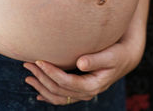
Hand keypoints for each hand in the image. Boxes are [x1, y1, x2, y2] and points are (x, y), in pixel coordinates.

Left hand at [23, 16, 145, 104]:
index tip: (39, 61)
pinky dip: (48, 95)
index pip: (67, 82)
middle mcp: (87, 92)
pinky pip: (62, 97)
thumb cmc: (117, 54)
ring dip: (41, 86)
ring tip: (27, 76)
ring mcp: (83, 93)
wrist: (124, 58)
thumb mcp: (110, 55)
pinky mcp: (80, 89)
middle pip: (59, 89)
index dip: (51, 72)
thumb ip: (95, 59)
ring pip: (58, 96)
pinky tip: (38, 93)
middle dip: (42, 77)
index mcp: (93, 85)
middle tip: (28, 64)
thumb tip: (80, 63)